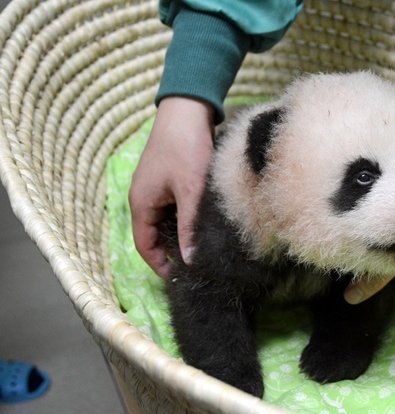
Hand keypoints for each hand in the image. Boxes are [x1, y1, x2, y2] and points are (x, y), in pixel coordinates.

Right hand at [129, 97, 214, 276]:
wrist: (188, 109)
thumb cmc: (186, 148)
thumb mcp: (190, 191)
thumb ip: (189, 227)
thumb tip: (190, 260)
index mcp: (141, 203)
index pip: (144, 246)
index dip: (160, 264)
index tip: (181, 278)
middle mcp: (144, 197)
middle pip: (154, 234)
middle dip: (172, 251)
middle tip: (197, 263)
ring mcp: (155, 187)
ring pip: (166, 220)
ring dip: (180, 233)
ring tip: (203, 246)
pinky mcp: (168, 179)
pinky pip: (173, 206)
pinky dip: (185, 217)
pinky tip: (203, 221)